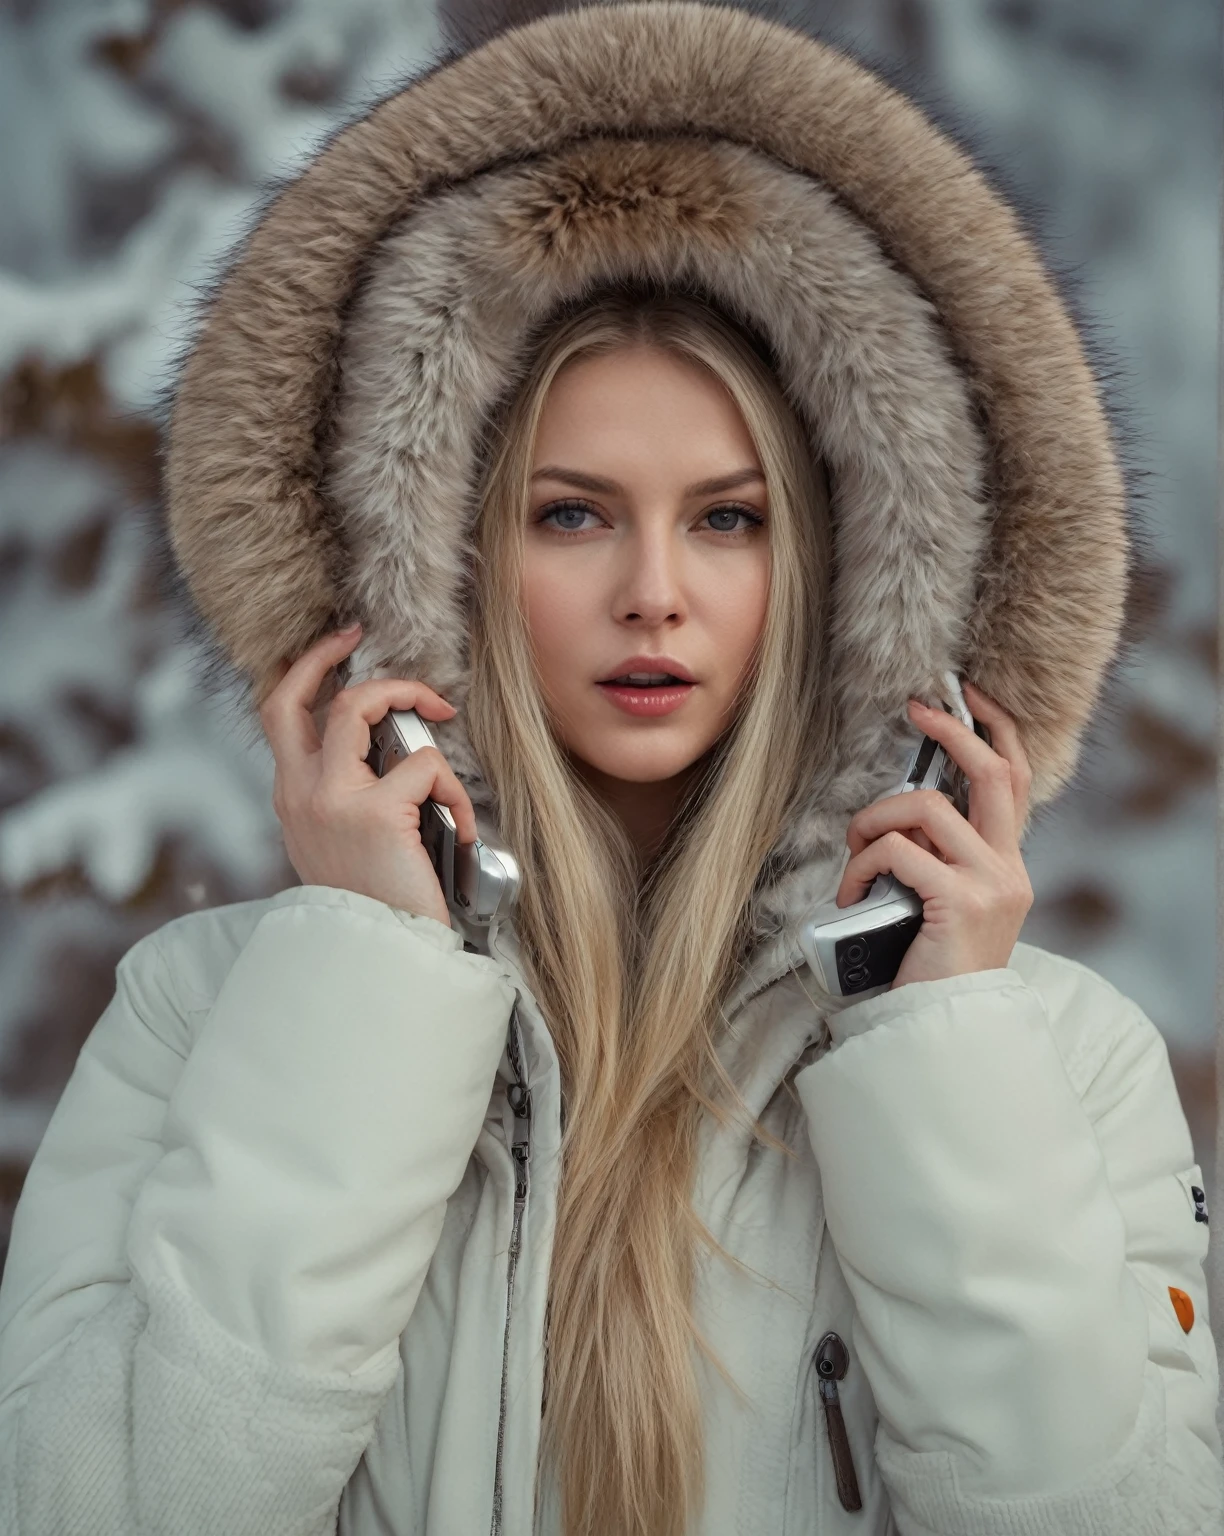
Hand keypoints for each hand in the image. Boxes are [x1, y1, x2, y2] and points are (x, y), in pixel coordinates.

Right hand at [260, 624, 477, 926]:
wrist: (375, 962)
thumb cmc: (373, 906)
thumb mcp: (341, 847)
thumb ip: (347, 798)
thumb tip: (393, 753)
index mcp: (291, 797)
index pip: (280, 712)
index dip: (307, 668)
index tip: (343, 647)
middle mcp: (300, 793)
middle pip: (305, 696)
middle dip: (341, 660)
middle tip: (386, 656)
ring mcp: (332, 799)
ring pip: (363, 708)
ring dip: (413, 704)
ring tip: (442, 725)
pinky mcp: (375, 812)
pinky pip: (425, 768)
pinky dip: (454, 792)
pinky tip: (463, 831)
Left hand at [834, 680, 1033, 989]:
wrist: (944, 1032)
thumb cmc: (926, 968)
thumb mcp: (938, 904)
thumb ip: (933, 860)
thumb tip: (895, 816)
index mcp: (1007, 865)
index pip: (1014, 780)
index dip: (993, 730)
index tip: (962, 698)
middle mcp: (1009, 869)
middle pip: (991, 772)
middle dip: (951, 731)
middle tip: (915, 709)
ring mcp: (990, 883)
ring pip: (925, 809)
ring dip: (874, 821)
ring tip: (854, 855)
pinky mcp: (960, 901)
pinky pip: (898, 851)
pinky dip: (862, 864)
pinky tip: (853, 894)